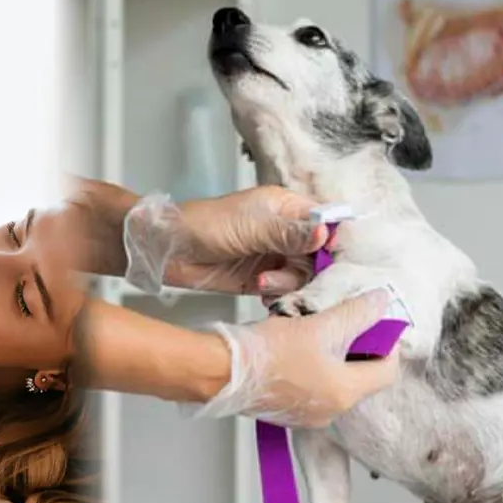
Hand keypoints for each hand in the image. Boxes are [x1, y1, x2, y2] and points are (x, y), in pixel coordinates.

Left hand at [164, 185, 330, 295]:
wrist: (169, 250)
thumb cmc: (205, 225)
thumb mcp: (252, 227)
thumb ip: (290, 233)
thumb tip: (325, 232)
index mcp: (287, 208)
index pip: (326, 221)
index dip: (333, 240)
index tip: (333, 259)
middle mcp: (285, 231)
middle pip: (319, 254)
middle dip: (310, 269)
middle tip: (291, 276)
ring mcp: (273, 256)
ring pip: (303, 275)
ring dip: (288, 282)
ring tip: (263, 282)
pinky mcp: (261, 279)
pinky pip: (284, 290)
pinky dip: (278, 294)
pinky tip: (262, 292)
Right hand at [194, 288, 397, 427]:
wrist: (220, 372)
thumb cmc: (268, 351)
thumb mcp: (319, 325)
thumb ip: (355, 314)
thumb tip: (381, 302)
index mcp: (345, 393)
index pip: (387, 370)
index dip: (387, 343)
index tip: (374, 321)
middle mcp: (331, 411)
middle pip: (360, 377)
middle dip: (356, 347)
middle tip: (343, 321)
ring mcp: (307, 415)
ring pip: (334, 381)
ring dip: (332, 356)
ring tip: (315, 330)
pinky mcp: (286, 411)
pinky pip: (311, 389)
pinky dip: (312, 369)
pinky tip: (295, 348)